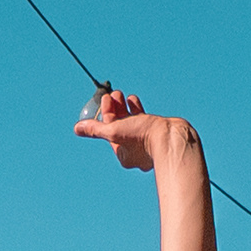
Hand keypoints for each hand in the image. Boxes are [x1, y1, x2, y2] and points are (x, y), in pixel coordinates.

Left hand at [71, 88, 186, 170]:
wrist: (173, 138)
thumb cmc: (144, 138)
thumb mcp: (114, 132)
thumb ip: (96, 130)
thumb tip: (77, 129)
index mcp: (124, 155)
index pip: (109, 132)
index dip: (106, 114)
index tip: (106, 99)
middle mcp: (135, 151)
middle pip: (120, 127)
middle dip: (115, 109)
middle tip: (114, 94)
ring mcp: (147, 142)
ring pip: (132, 123)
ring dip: (125, 108)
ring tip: (122, 95)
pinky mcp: (157, 134)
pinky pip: (143, 121)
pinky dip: (137, 110)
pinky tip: (133, 100)